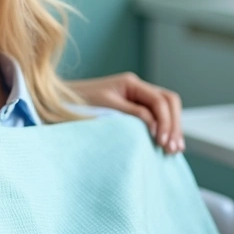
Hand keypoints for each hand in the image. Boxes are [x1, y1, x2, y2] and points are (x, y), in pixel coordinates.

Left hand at [68, 73, 183, 153]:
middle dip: (174, 125)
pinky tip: (165, 143)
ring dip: (172, 128)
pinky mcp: (132, 109)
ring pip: (166, 109)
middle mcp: (137, 88)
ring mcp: (136, 98)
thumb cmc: (79, 103)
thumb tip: (155, 126)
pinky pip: (156, 116)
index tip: (162, 142)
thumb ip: (132, 113)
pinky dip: (164, 129)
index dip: (165, 122)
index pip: (160, 100)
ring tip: (174, 150)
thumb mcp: (106, 108)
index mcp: (130, 83)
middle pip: (169, 102)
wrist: (59, 102)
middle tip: (173, 149)